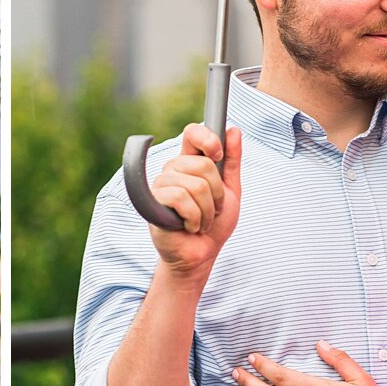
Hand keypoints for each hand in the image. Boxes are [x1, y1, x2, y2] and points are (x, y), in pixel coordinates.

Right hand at [148, 123, 241, 279]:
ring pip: (195, 186)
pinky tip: (189, 226)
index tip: (218, 155)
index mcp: (189, 163)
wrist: (201, 255)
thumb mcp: (230, 191)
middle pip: (203, 165)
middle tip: (212, 210)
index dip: (208, 139)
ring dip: (207, 211)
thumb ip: (232, 162)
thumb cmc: (213, 224)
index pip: (192, 133)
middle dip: (217, 195)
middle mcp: (172, 170)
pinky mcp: (153, 204)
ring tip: (201, 222)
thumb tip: (234, 130)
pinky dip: (194, 218)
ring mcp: (160, 186)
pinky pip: (181, 199)